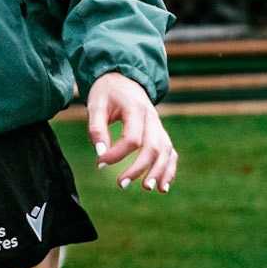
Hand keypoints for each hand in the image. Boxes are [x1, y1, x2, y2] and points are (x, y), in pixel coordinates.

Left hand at [87, 71, 177, 193]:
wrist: (122, 79)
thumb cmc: (106, 93)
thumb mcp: (95, 105)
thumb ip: (96, 129)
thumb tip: (100, 154)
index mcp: (136, 109)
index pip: (132, 138)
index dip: (117, 154)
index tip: (100, 164)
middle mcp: (152, 118)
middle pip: (153, 147)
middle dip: (139, 168)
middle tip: (121, 184)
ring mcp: (158, 126)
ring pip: (166, 151)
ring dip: (159, 172)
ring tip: (148, 188)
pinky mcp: (160, 133)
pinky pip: (171, 152)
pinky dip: (169, 169)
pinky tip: (162, 187)